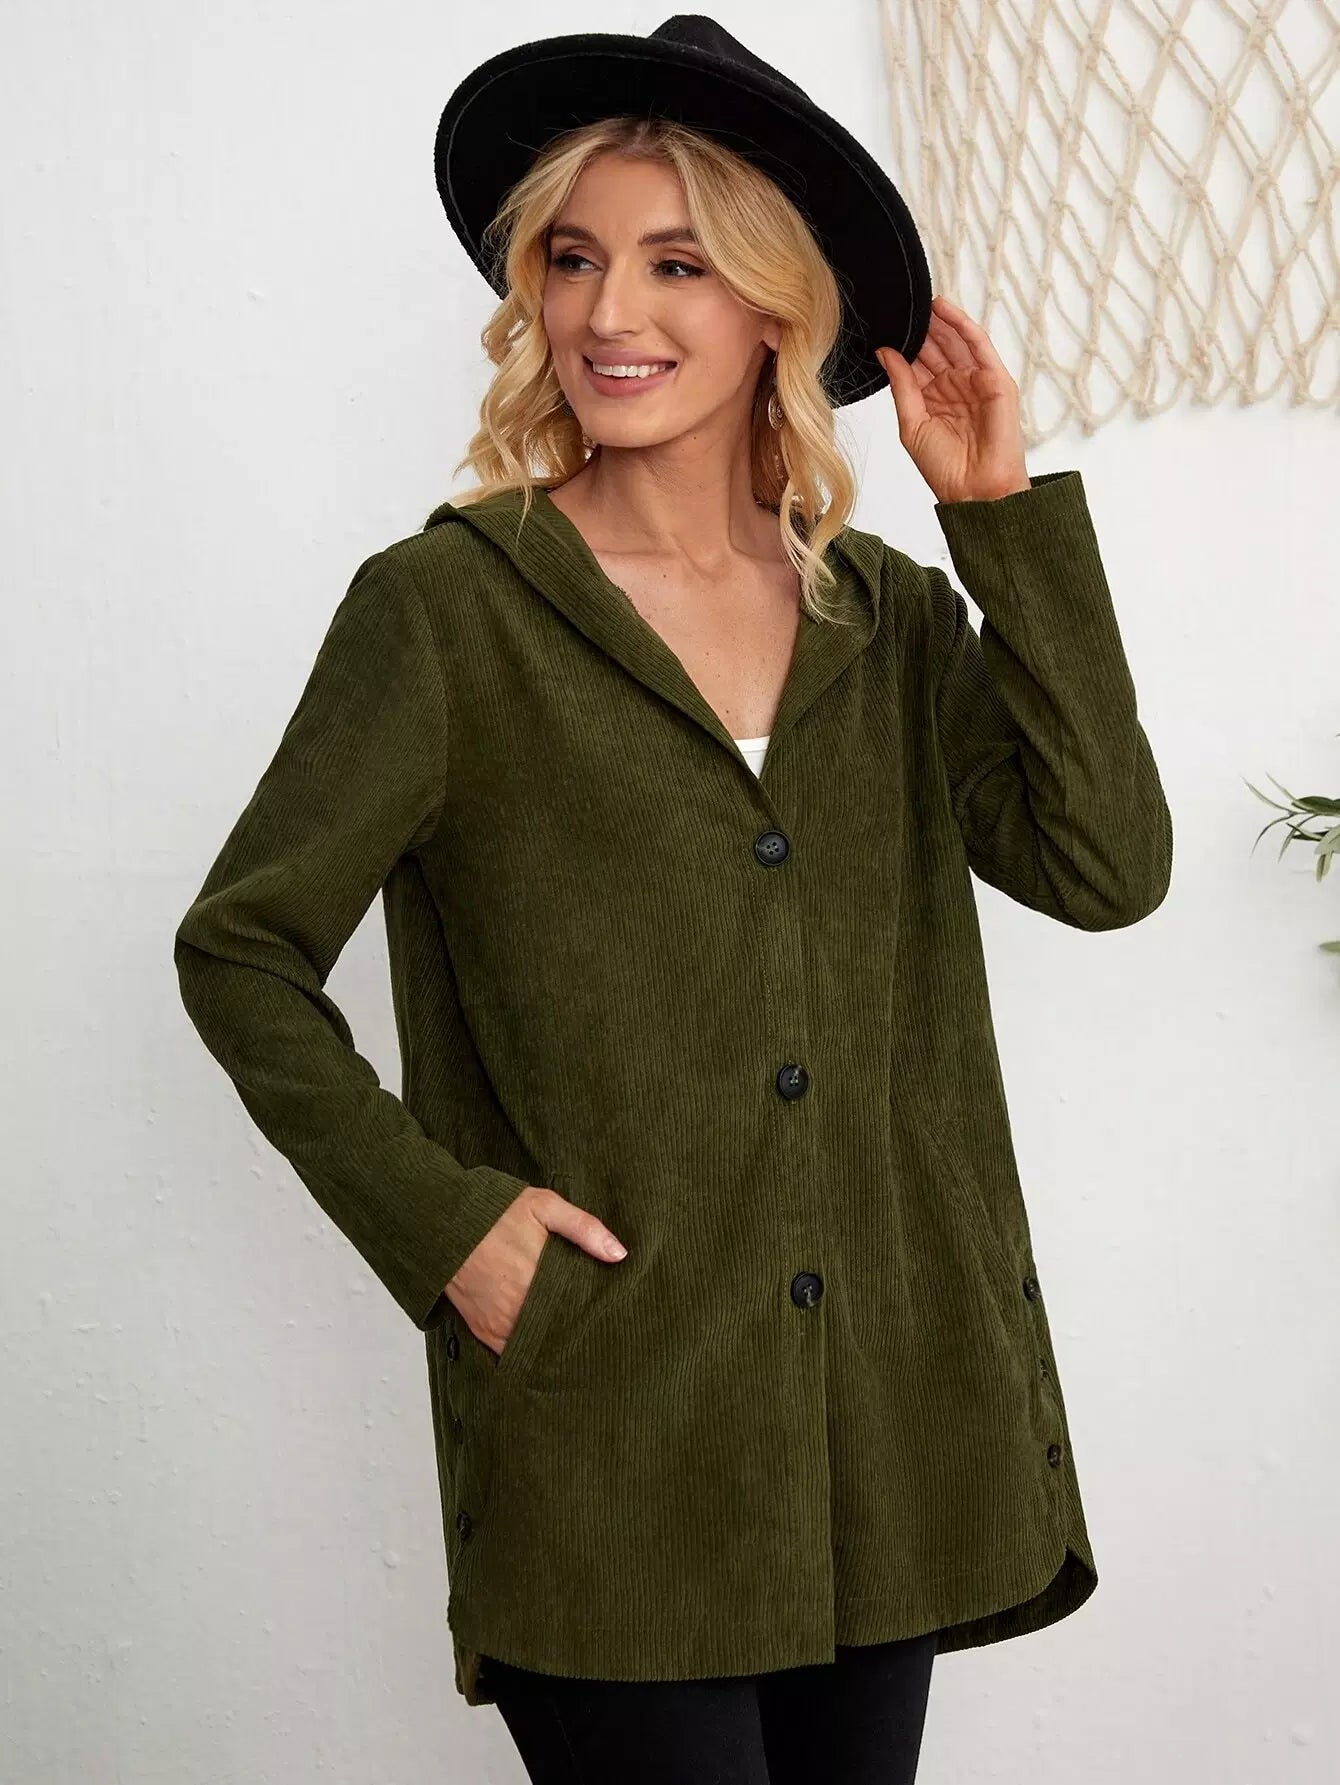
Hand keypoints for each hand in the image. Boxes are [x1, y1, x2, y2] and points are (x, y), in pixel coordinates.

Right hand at [445, 1184, 627, 1357]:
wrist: (440, 1221)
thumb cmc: (494, 1211)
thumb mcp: (544, 1206)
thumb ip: (583, 1229)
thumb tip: (619, 1254)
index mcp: (540, 1279)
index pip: (578, 1313)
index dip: (594, 1319)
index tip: (608, 1319)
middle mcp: (519, 1308)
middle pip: (559, 1334)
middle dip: (576, 1335)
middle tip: (596, 1337)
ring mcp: (498, 1323)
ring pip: (535, 1349)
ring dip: (551, 1346)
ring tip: (572, 1345)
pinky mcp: (481, 1330)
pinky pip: (508, 1352)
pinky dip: (524, 1352)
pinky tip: (540, 1348)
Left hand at [875, 295, 1030, 504]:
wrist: (975, 490)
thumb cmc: (946, 468)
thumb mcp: (911, 423)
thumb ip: (901, 385)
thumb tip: (884, 352)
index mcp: (934, 400)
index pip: (918, 363)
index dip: (903, 344)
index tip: (884, 324)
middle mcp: (955, 388)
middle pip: (936, 348)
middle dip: (921, 328)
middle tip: (899, 307)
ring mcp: (976, 382)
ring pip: (956, 342)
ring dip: (939, 321)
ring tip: (919, 300)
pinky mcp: (995, 379)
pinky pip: (978, 345)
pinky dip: (962, 324)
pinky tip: (944, 308)